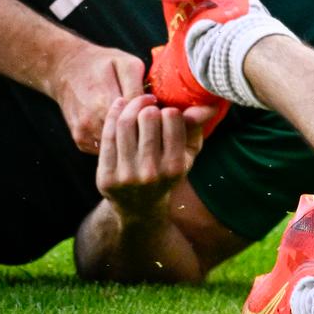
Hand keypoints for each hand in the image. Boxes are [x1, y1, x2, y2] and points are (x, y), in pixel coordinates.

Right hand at [51, 46, 146, 153]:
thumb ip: (138, 85)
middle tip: (150, 115)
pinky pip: (107, 149)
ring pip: (118, 146)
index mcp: (104, 102)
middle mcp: (91, 122)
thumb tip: (152, 104)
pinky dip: (117, 142)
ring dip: (131, 138)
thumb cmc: (101, 64)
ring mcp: (84, 134)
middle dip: (143, 127)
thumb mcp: (125, 64)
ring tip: (137, 121)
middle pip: (129, 135)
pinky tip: (123, 128)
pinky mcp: (81, 141)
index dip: (153, 112)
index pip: (139, 118)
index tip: (156, 104)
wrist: (65, 70)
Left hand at [94, 94, 215, 220]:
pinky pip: (107, 136)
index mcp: (176, 166)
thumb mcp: (187, 155)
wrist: (140, 208)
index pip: (171, 119)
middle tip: (149, 107)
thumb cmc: (167, 173)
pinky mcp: (106, 176)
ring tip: (136, 105)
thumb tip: (207, 106)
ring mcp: (127, 175)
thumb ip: (196, 129)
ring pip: (125, 124)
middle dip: (148, 106)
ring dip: (130, 106)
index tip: (166, 112)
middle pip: (147, 118)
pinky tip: (120, 106)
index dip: (168, 110)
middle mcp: (151, 172)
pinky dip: (113, 115)